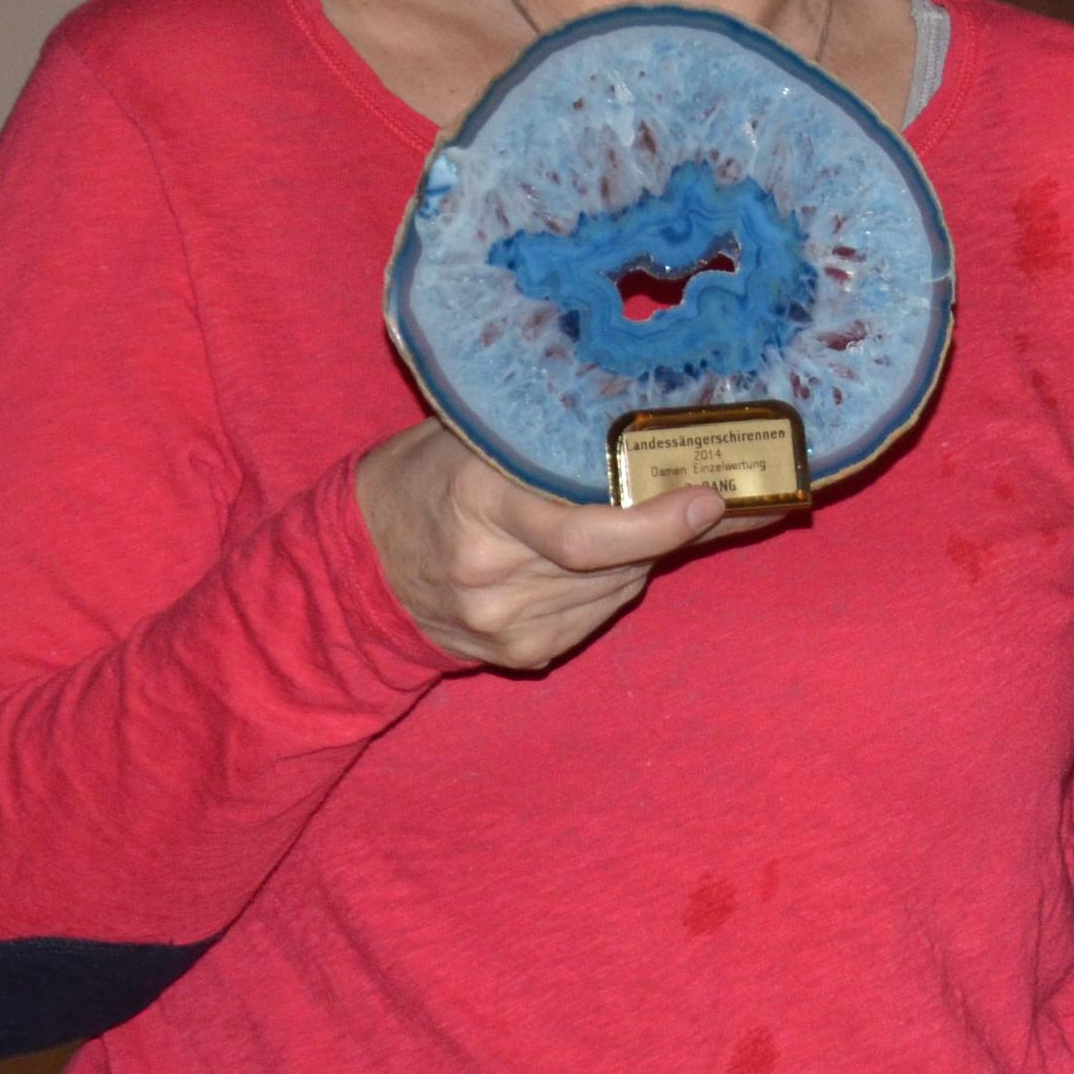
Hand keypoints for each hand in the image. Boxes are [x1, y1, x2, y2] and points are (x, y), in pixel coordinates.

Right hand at [354, 418, 739, 671]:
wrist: (361, 558)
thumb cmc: (434, 475)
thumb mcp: (481, 435)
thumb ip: (558, 433)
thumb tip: (664, 419)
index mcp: (478, 501)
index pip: (583, 534)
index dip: (658, 523)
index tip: (711, 499)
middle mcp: (489, 572)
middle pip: (618, 560)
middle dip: (673, 527)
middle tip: (712, 494)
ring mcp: (504, 622)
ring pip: (620, 586)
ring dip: (644, 554)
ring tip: (636, 517)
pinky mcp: (521, 653)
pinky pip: (601, 614)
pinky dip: (614, 584)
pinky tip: (597, 560)